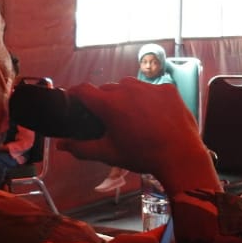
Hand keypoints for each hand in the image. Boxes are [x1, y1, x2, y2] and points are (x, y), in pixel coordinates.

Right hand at [58, 79, 219, 192]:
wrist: (180, 156)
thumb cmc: (142, 155)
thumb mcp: (109, 154)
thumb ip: (81, 148)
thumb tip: (61, 145)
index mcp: (109, 104)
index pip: (83, 89)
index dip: (76, 94)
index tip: (75, 101)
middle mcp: (128, 89)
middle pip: (107, 89)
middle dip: (104, 101)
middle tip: (109, 119)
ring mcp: (150, 87)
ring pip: (129, 86)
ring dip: (126, 96)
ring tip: (132, 116)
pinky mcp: (168, 89)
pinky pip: (151, 89)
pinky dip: (148, 98)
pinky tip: (153, 115)